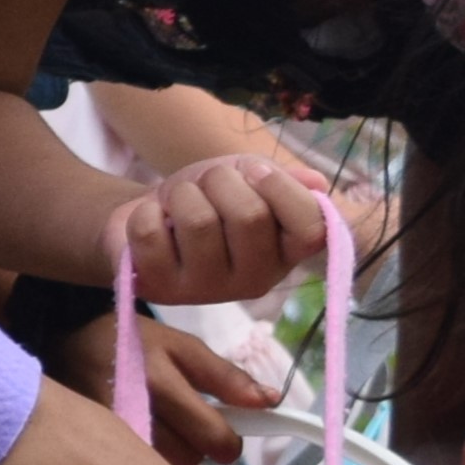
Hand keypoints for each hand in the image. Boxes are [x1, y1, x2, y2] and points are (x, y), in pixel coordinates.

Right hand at [41, 310, 277, 464]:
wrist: (53, 339)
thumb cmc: (124, 341)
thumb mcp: (177, 345)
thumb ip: (225, 376)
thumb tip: (271, 400)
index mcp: (161, 382)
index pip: (215, 438)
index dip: (227, 442)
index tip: (222, 436)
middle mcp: (133, 410)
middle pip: (190, 460)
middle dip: (195, 450)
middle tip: (182, 432)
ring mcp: (106, 435)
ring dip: (168, 464)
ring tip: (154, 440)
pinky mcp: (86, 450)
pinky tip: (132, 457)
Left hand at [108, 151, 336, 306]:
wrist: (155, 215)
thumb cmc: (211, 197)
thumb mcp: (251, 177)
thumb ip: (286, 180)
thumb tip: (316, 184)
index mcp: (287, 253)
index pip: (311, 230)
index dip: (281, 188)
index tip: (254, 173)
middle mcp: (255, 280)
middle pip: (249, 215)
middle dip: (221, 181)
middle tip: (208, 186)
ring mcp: (207, 291)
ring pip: (198, 221)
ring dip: (184, 194)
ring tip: (181, 203)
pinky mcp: (162, 289)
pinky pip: (152, 232)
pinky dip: (148, 211)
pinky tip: (157, 222)